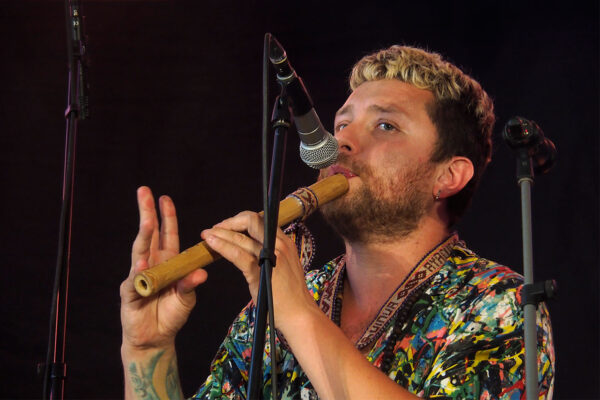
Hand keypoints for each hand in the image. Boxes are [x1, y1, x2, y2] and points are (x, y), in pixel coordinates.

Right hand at [120, 187, 207, 350]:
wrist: (155, 339)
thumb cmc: (171, 315)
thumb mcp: (186, 298)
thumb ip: (190, 285)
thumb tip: (201, 273)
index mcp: (167, 262)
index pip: (166, 234)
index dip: (166, 217)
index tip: (165, 198)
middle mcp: (151, 265)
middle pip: (148, 235)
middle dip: (146, 213)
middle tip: (144, 192)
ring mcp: (139, 277)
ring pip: (140, 252)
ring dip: (144, 236)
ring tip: (148, 221)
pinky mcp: (130, 293)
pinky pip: (135, 280)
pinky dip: (139, 272)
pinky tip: (142, 264)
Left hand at [200, 211, 315, 328]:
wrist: (299, 314)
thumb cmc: (291, 295)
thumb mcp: (284, 267)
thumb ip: (272, 254)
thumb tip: (253, 248)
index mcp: (285, 242)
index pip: (262, 220)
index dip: (242, 220)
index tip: (229, 226)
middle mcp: (279, 244)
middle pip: (251, 221)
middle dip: (230, 222)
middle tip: (215, 229)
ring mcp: (270, 256)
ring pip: (241, 237)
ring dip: (220, 233)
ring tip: (206, 235)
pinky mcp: (260, 270)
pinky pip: (237, 253)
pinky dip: (222, 246)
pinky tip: (212, 244)